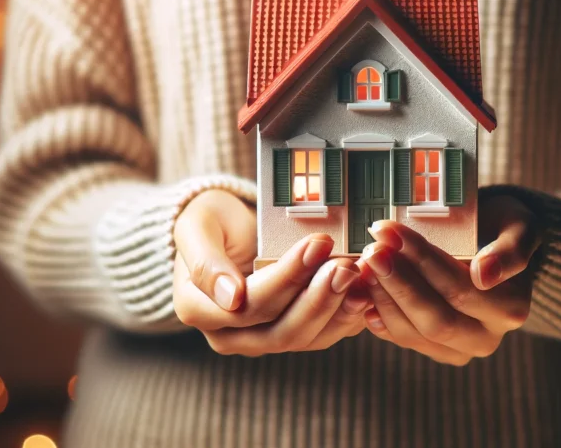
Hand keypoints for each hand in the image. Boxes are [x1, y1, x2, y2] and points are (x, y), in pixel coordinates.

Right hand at [172, 189, 367, 355]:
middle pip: (283, 331)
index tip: (317, 244)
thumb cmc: (210, 222)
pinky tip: (364, 290)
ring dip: (337, 308)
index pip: (251, 305)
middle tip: (346, 264)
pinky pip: (323, 334)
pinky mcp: (293, 332)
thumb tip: (231, 298)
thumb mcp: (196, 228)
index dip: (288, 277)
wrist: (226, 229)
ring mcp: (263, 337)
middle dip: (319, 297)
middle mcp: (231, 334)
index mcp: (199, 310)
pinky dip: (346, 314)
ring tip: (359, 274)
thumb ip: (205, 261)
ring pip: (307, 338)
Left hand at [357, 195, 540, 364]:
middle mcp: (487, 337)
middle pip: (436, 319)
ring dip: (383, 297)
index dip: (422, 263)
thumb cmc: (503, 228)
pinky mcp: (435, 350)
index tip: (392, 232)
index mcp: (511, 309)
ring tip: (363, 264)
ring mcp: (460, 349)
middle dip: (398, 283)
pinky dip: (378, 313)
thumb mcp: (519, 226)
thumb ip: (511, 250)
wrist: (493, 246)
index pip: (459, 290)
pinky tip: (364, 288)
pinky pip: (402, 338)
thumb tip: (485, 275)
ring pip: (414, 333)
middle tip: (371, 250)